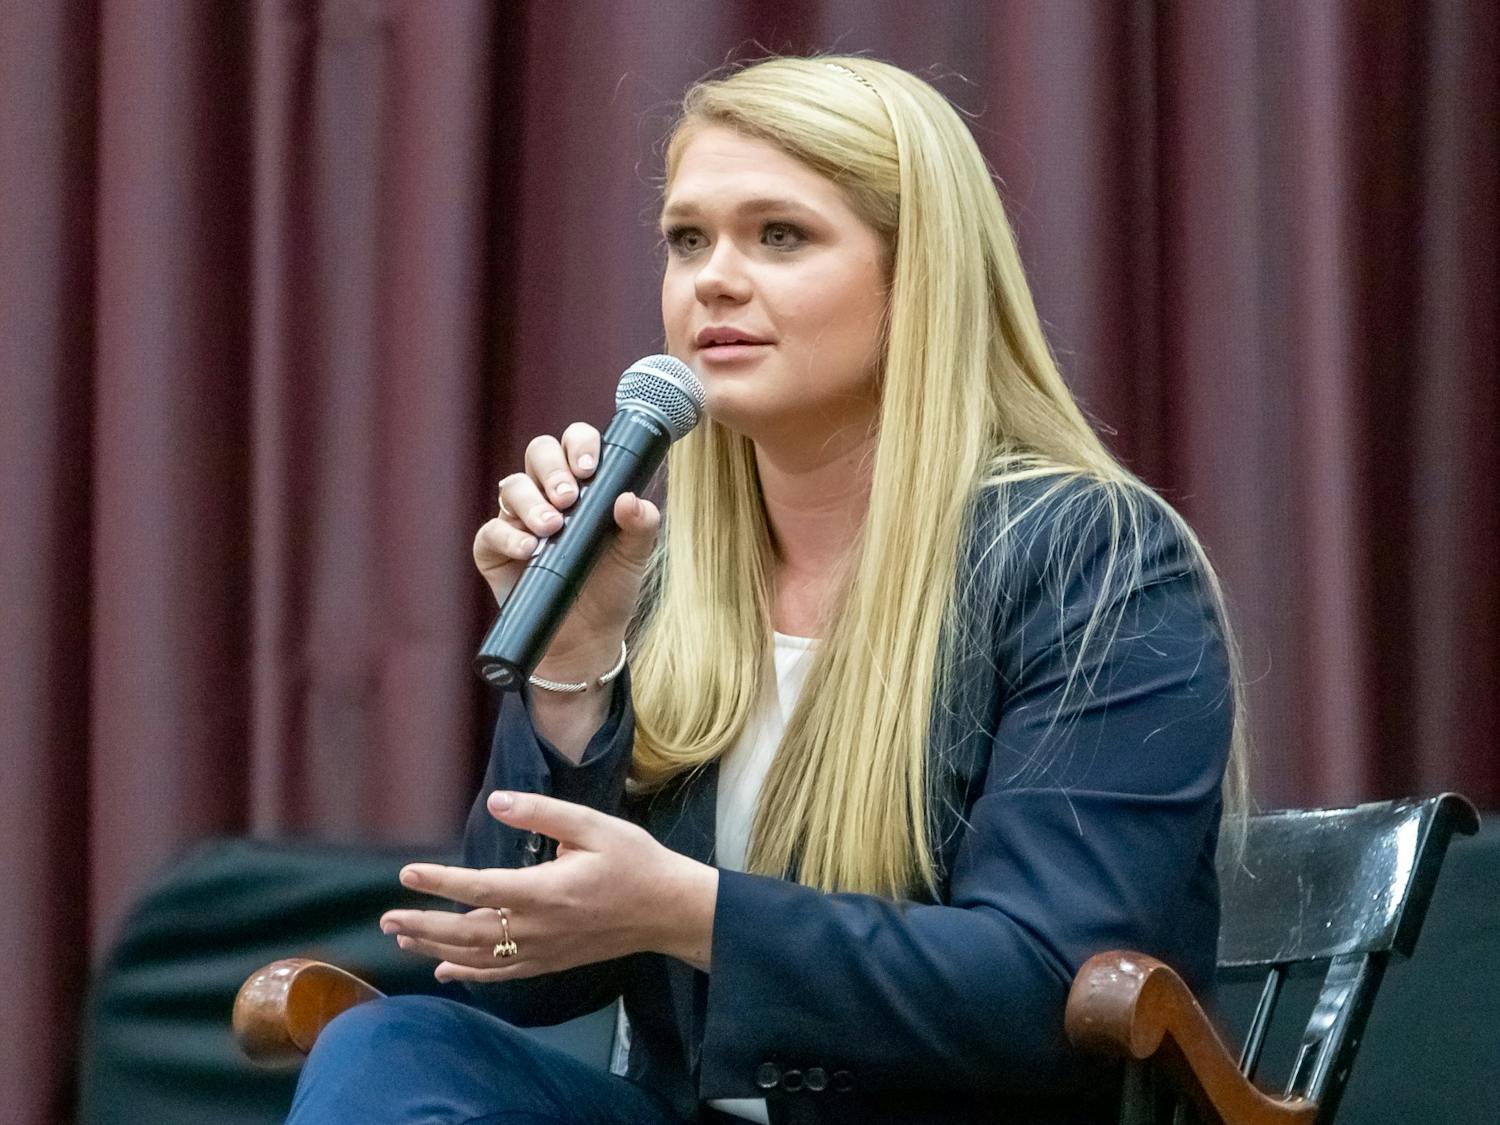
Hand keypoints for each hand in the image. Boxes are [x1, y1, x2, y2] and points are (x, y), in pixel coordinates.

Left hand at [380, 791, 718, 981]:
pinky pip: (502, 975)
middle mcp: (539, 928)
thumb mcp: (594, 825)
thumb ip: (543, 813)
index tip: (407, 874)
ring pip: (479, 958)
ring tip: (402, 939)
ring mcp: (544, 951)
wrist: (668, 910)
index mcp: (547, 891)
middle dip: (423, 926)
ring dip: (436, 949)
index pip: (481, 889)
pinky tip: (445, 972)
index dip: (441, 882)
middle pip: (468, 933)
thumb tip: (497, 802)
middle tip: (387, 919)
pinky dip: (469, 975)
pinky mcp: (551, 963)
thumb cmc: (634, 862)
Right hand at [473, 425, 660, 677]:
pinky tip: (530, 550)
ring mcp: (517, 520)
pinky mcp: (494, 550)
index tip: (590, 467)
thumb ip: (641, 526)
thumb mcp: (634, 557)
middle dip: (553, 469)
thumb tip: (631, 499)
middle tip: (569, 498)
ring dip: (532, 503)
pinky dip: (509, 537)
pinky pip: (491, 531)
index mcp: (582, 485)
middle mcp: (545, 494)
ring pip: (512, 487)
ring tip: (552, 527)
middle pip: (538, 453)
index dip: (579, 445)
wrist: (588, 639)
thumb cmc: (610, 588)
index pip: (574, 444)